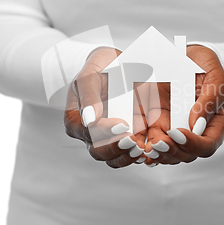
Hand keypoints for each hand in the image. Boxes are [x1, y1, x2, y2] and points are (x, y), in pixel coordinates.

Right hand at [64, 47, 146, 167]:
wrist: (119, 65)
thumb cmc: (100, 67)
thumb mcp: (90, 75)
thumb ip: (88, 95)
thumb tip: (89, 120)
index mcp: (76, 119)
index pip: (86, 132)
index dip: (104, 132)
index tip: (123, 124)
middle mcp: (89, 134)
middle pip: (98, 151)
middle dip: (116, 148)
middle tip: (133, 140)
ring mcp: (107, 139)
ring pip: (113, 159)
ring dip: (127, 156)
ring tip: (140, 148)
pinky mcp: (124, 140)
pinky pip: (127, 155)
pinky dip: (136, 156)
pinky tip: (147, 151)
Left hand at [143, 45, 223, 165]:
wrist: (185, 56)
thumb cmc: (205, 65)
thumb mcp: (215, 76)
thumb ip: (211, 99)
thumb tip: (197, 125)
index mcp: (214, 124)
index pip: (207, 145)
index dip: (193, 144)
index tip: (177, 133)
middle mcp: (195, 132)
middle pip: (186, 154)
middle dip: (172, 151)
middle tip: (158, 143)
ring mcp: (176, 130)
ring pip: (169, 153)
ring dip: (158, 154)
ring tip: (148, 148)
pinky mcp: (159, 125)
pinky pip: (153, 143)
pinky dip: (146, 148)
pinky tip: (139, 148)